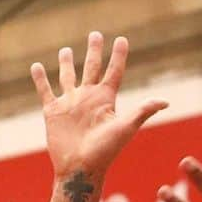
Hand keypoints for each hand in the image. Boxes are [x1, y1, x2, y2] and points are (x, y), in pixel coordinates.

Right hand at [30, 32, 166, 180]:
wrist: (81, 168)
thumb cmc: (105, 151)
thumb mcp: (125, 128)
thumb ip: (143, 112)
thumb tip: (165, 102)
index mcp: (106, 99)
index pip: (114, 71)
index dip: (118, 55)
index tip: (122, 39)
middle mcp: (88, 98)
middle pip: (92, 67)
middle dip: (94, 51)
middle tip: (95, 34)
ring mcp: (70, 103)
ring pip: (67, 76)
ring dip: (67, 63)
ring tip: (66, 50)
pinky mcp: (53, 111)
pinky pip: (45, 90)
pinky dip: (39, 79)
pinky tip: (36, 66)